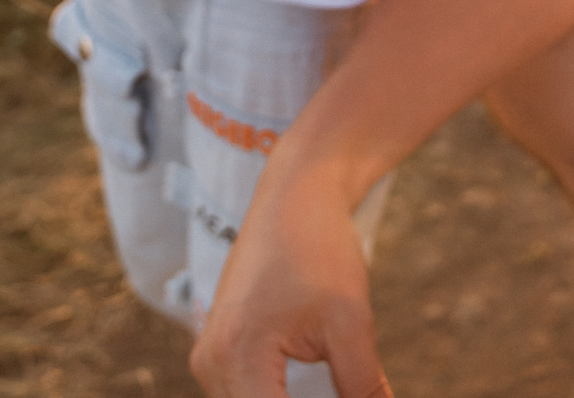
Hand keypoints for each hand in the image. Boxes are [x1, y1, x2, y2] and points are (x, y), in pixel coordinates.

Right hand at [192, 166, 390, 397]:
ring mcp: (210, 358)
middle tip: (358, 395)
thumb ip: (363, 388)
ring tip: (343, 388)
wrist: (295, 195)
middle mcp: (211, 362)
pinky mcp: (220, 352)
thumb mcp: (350, 324)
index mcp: (237, 356)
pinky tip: (316, 396)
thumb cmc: (321, 249)